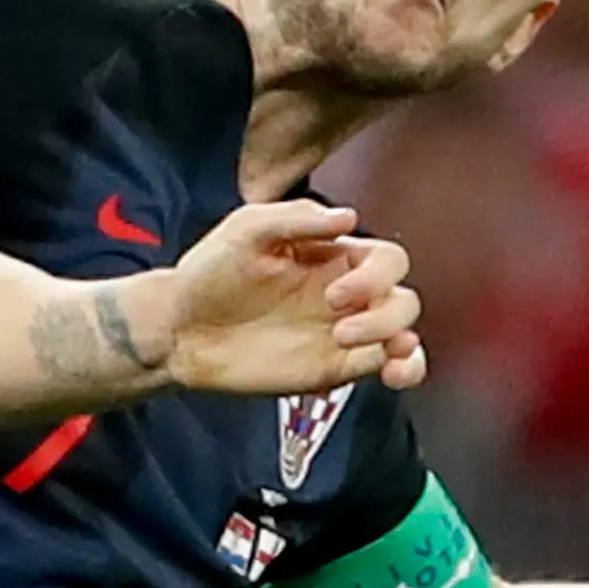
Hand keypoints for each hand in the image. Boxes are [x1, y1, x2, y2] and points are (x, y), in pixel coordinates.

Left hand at [159, 202, 423, 397]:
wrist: (181, 330)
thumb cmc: (209, 272)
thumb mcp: (246, 229)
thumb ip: (296, 217)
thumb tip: (349, 217)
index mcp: (332, 256)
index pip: (388, 259)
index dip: (376, 275)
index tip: (334, 293)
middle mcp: (346, 293)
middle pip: (402, 297)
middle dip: (383, 310)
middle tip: (335, 319)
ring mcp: (343, 331)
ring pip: (402, 332)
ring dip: (397, 338)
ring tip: (350, 342)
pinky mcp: (335, 367)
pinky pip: (390, 365)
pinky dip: (407, 368)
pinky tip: (392, 370)